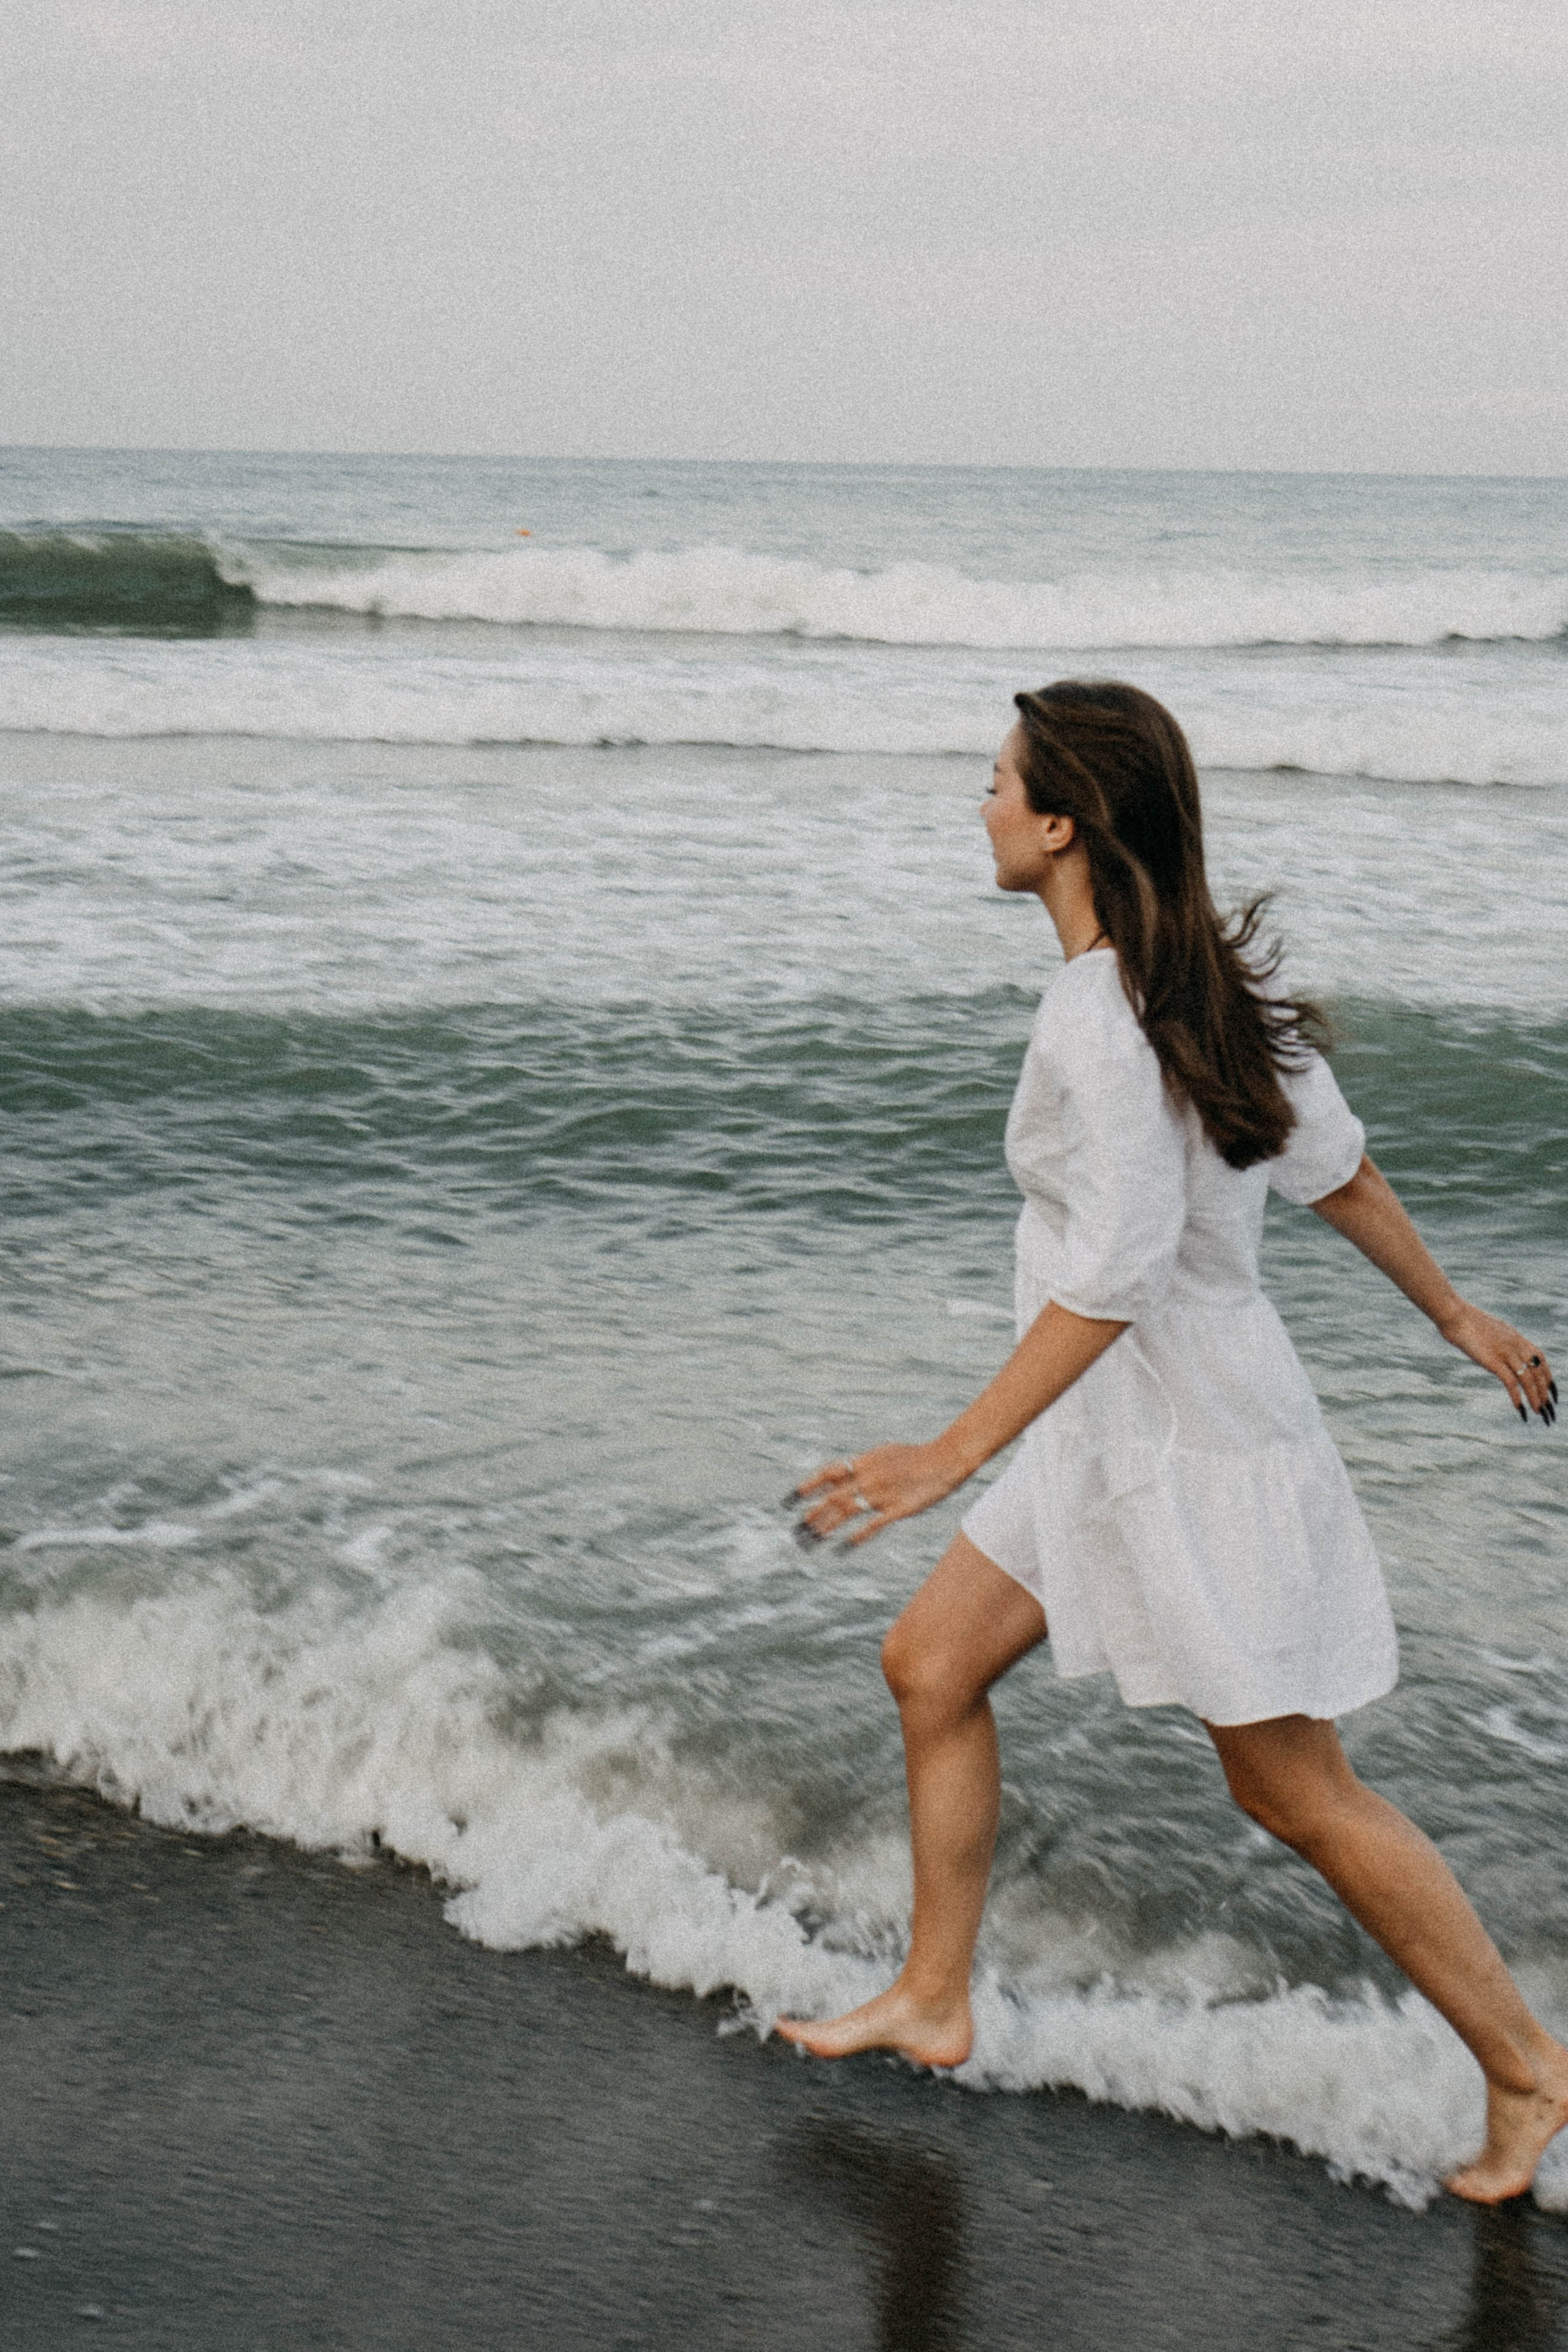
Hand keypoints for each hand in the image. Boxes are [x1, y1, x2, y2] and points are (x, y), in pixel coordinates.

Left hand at [790, 1442, 966, 1546]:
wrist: (945, 1459)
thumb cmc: (915, 1456)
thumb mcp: (884, 1453)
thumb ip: (863, 1464)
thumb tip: (843, 1471)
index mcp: (863, 1462)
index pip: (828, 1474)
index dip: (807, 1486)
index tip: (790, 1499)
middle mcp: (868, 1477)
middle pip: (833, 1497)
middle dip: (812, 1513)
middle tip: (796, 1528)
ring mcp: (882, 1494)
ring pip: (847, 1512)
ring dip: (827, 1527)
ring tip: (811, 1540)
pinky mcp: (897, 1509)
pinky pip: (872, 1525)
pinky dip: (856, 1537)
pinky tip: (843, 1547)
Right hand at [1437, 1301, 1556, 1426]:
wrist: (1454, 1314)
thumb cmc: (1465, 1320)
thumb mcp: (1488, 1329)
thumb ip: (1498, 1339)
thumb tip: (1497, 1347)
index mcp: (1515, 1337)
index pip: (1541, 1359)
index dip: (1548, 1377)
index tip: (1552, 1392)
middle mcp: (1515, 1345)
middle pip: (1538, 1372)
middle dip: (1545, 1393)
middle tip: (1548, 1410)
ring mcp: (1505, 1352)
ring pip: (1528, 1379)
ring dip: (1535, 1397)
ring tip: (1538, 1412)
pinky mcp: (1493, 1360)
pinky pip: (1510, 1381)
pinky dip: (1517, 1396)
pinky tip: (1519, 1408)